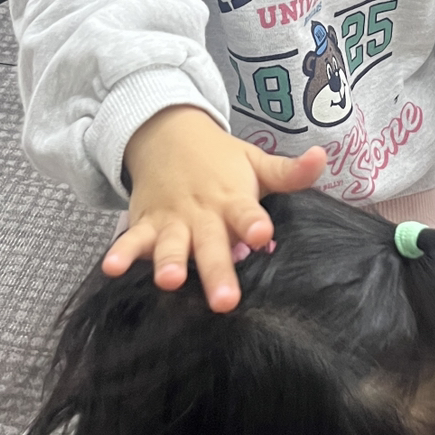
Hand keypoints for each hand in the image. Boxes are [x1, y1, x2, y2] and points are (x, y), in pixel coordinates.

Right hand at [104, 105, 326, 311]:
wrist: (166, 133)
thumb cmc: (221, 160)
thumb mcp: (255, 161)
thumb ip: (288, 172)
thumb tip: (323, 157)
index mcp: (233, 199)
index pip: (247, 213)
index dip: (253, 225)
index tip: (263, 237)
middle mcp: (202, 213)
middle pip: (210, 245)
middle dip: (216, 271)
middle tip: (225, 301)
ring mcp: (171, 219)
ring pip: (170, 245)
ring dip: (167, 262)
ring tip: (168, 282)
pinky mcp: (145, 223)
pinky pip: (132, 240)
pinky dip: (120, 252)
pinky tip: (111, 268)